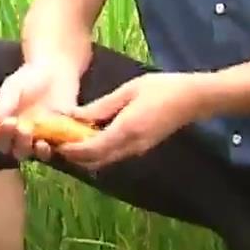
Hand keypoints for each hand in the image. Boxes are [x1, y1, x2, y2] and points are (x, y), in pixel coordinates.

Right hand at [0, 58, 81, 162]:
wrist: (56, 75)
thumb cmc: (29, 79)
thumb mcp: (13, 88)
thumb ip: (2, 104)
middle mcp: (10, 136)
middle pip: (2, 147)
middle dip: (5, 138)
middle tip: (12, 124)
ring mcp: (29, 141)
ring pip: (21, 153)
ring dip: (22, 147)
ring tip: (27, 133)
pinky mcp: (49, 143)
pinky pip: (43, 153)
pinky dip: (42, 152)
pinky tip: (44, 144)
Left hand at [56, 72, 211, 170]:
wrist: (194, 99)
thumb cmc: (162, 88)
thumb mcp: (128, 90)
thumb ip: (101, 106)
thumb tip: (75, 117)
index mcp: (126, 130)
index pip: (92, 149)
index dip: (71, 150)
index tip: (54, 143)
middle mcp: (131, 146)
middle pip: (96, 160)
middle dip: (75, 156)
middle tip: (57, 144)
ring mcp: (138, 150)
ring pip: (105, 160)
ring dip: (86, 155)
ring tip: (69, 140)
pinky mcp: (142, 148)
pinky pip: (115, 155)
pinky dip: (99, 151)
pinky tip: (90, 138)